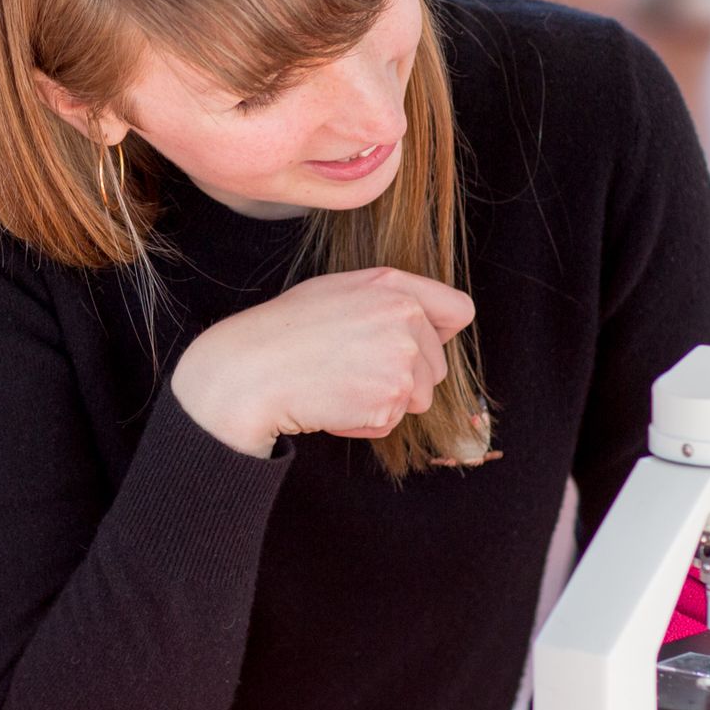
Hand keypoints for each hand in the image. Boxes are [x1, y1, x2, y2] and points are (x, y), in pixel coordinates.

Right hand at [169, 267, 475, 457]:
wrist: (250, 372)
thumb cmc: (284, 331)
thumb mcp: (337, 291)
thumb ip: (388, 300)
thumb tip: (429, 323)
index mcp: (393, 286)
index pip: (458, 310)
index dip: (440, 333)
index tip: (414, 346)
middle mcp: (405, 317)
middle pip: (438, 366)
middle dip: (405, 377)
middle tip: (353, 369)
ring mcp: (401, 359)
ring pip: (419, 398)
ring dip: (385, 403)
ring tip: (340, 385)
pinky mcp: (391, 400)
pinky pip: (391, 422)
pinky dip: (365, 422)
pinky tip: (332, 402)